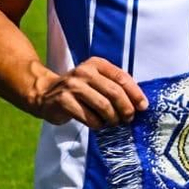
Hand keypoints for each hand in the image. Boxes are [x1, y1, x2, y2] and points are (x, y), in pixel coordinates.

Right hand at [31, 57, 147, 129]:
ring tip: (113, 122)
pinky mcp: (64, 101)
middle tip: (129, 118)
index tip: (143, 106)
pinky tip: (98, 124)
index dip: (135, 93)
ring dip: (112, 119)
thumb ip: (115, 86)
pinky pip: (89, 117)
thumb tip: (139, 103)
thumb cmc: (78, 89)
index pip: (122, 77)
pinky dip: (98, 124)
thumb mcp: (96, 80)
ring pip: (103, 106)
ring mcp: (73, 86)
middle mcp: (85, 72)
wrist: (45, 94)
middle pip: (114, 92)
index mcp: (96, 64)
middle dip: (126, 108)